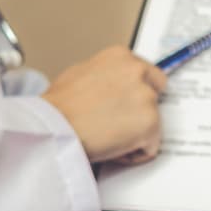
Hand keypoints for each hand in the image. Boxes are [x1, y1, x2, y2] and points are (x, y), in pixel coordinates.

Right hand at [42, 46, 167, 164]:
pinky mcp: (151, 124)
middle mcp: (137, 72)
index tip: (127, 104)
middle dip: (143, 109)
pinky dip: (134, 154)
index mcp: (120, 56)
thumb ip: (105, 76)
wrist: (53, 127)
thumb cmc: (58, 106)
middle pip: (157, 94)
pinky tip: (112, 148)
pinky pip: (151, 146)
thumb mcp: (79, 74)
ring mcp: (146, 98)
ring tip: (107, 136)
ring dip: (135, 133)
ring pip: (154, 122)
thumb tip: (111, 85)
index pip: (147, 73)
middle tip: (119, 123)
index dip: (136, 93)